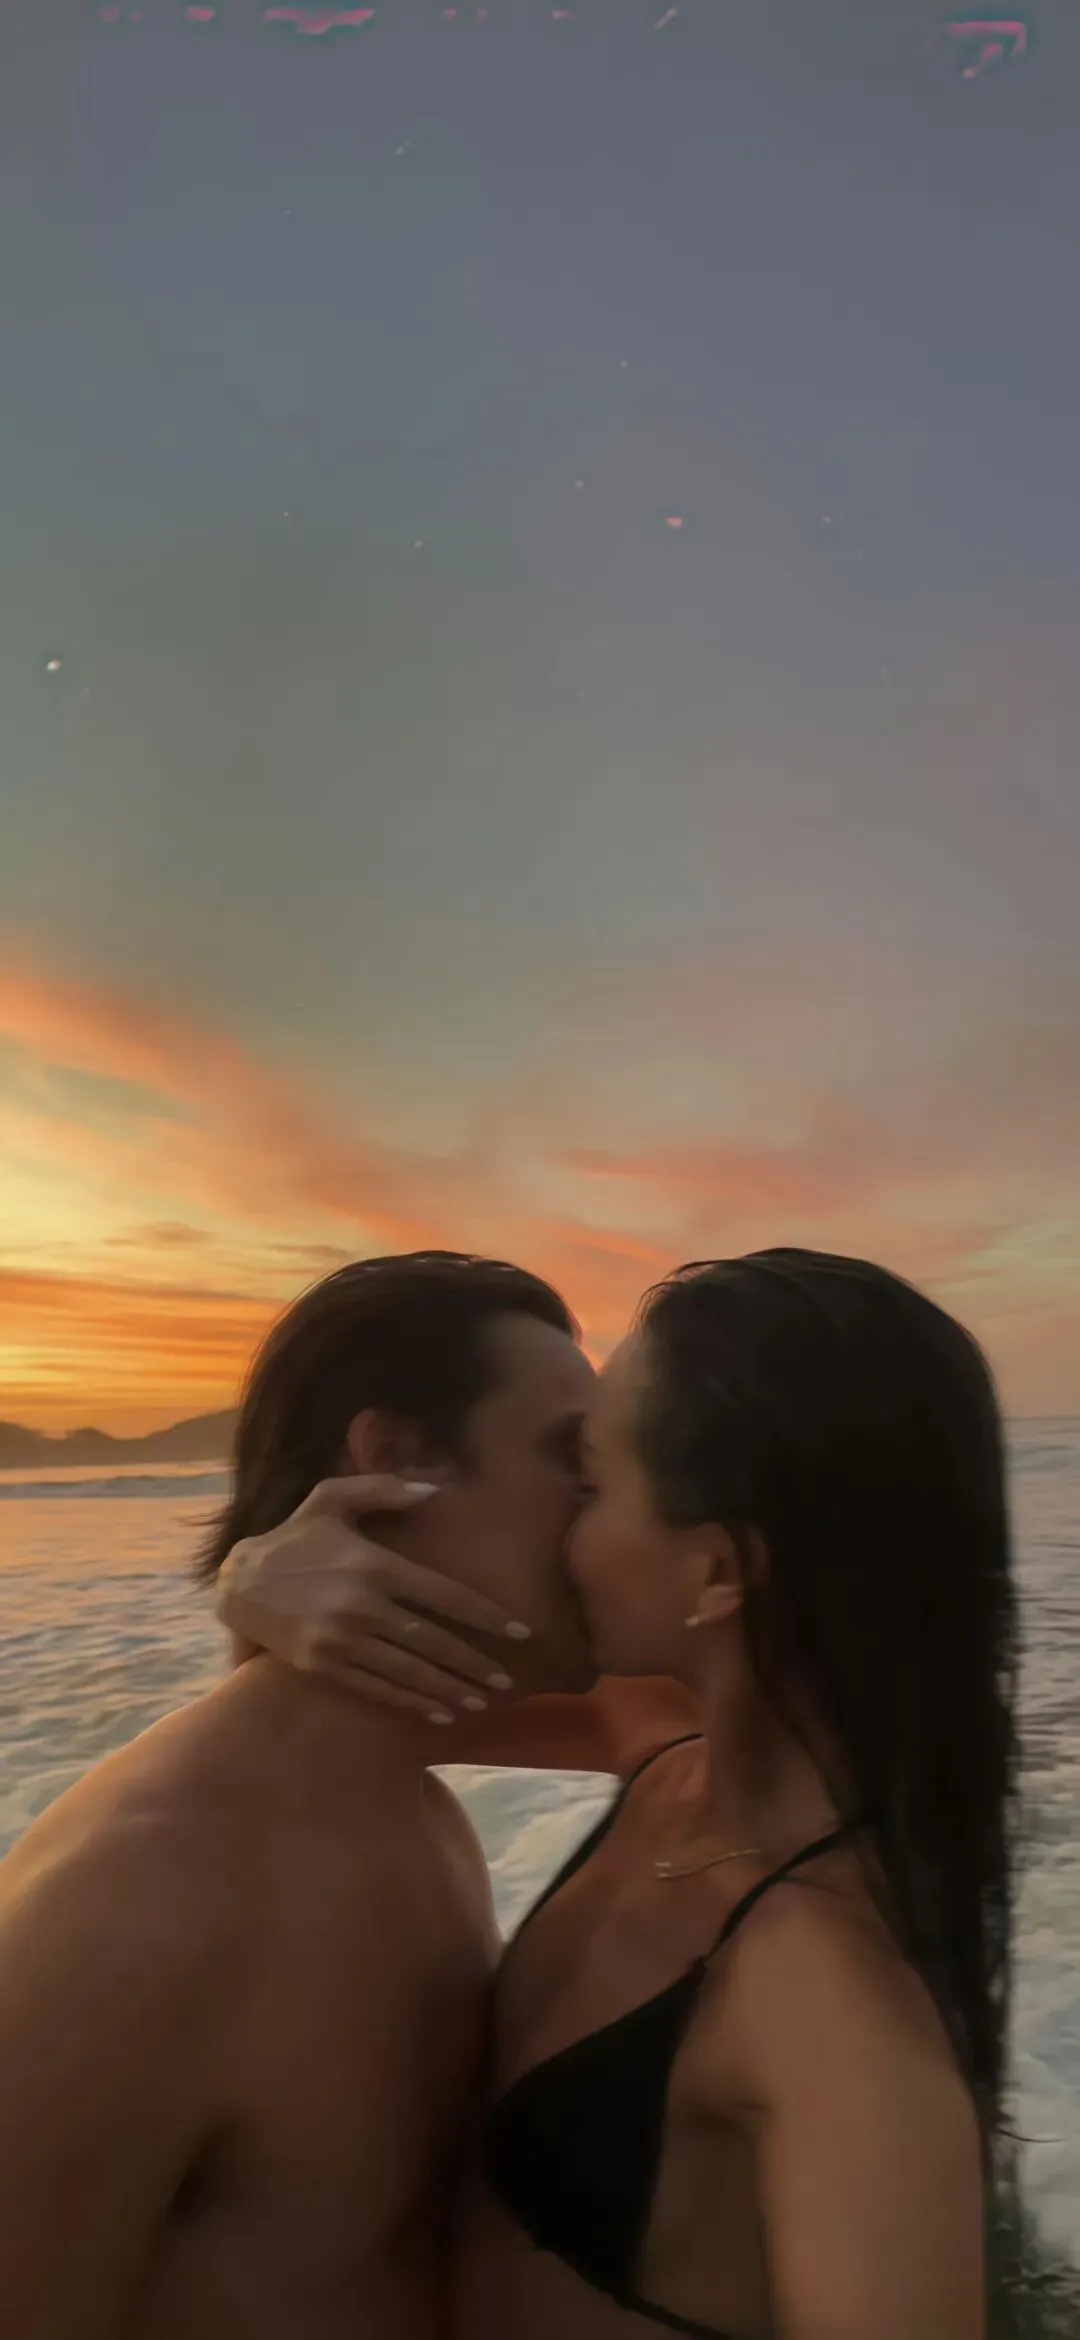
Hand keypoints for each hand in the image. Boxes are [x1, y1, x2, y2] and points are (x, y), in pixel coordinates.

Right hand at [215, 1474, 531, 1723]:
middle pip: (432, 1641)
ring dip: (448, 1689)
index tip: (520, 1633)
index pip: (444, 1595)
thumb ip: (384, 1488)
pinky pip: (377, 1688)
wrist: (238, 1581)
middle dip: (473, 1663)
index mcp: (373, 1564)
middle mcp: (361, 1605)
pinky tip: (438, 1712)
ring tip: (480, 1702)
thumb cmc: (294, 1536)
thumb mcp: (331, 1497)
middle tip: (506, 1681)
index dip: (485, 1616)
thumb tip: (435, 1488)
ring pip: (409, 1672)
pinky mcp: (322, 1665)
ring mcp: (341, 1639)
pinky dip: (411, 1702)